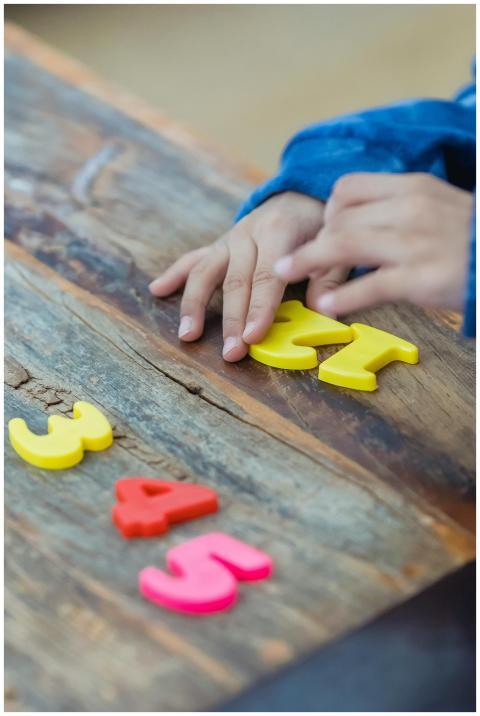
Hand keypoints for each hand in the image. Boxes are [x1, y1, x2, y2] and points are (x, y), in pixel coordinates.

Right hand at [149, 191, 348, 360]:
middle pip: (235, 281)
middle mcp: (247, 233)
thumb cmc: (321, 225)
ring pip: (206, 271)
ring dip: (195, 304)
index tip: (253, 337)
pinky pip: (194, 259)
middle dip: (232, 320)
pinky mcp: (219, 244)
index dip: (260, 307)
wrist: (303, 191)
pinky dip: (175, 274)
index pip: (267, 276)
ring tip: (187, 334)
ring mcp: (229, 239)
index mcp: (278, 231)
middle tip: (231, 353)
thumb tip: (322, 310)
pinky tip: (157, 290)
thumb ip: (329, 277)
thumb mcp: (335, 245)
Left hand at [273, 173, 472, 315]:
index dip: (327, 210)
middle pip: (339, 217)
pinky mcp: (421, 279)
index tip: (323, 230)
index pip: (348, 188)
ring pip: (344, 244)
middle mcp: (410, 208)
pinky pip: (370, 286)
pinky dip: (342, 298)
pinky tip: (326, 307)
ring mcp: (415, 244)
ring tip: (284, 273)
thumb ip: (401, 208)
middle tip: (299, 261)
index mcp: (413, 187)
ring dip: (308, 260)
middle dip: (314, 240)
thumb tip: (361, 221)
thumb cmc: (472, 238)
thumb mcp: (440, 207)